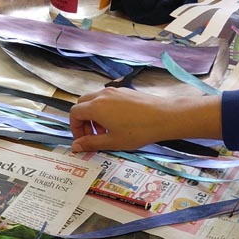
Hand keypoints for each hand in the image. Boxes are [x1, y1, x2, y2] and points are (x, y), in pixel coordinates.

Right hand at [68, 88, 222, 152]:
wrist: (164, 117)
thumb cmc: (138, 131)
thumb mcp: (112, 142)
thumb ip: (91, 143)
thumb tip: (75, 147)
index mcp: (96, 107)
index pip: (74, 113)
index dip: (74, 128)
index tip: (82, 140)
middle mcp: (102, 95)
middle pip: (82, 104)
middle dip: (82, 120)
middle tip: (91, 135)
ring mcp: (114, 91)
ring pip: (94, 100)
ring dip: (93, 115)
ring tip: (105, 130)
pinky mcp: (124, 91)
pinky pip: (106, 98)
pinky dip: (104, 109)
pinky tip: (117, 122)